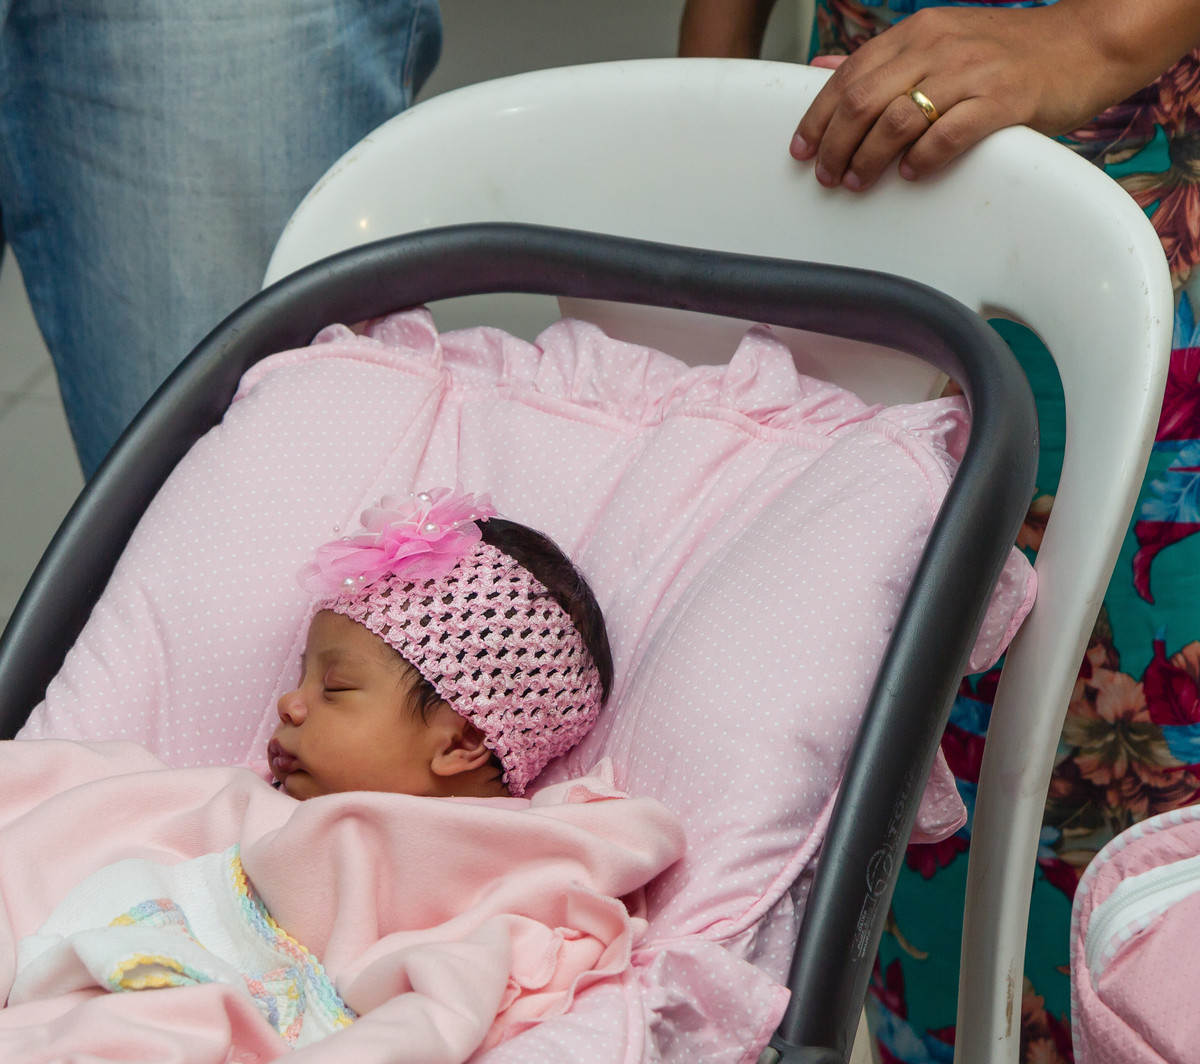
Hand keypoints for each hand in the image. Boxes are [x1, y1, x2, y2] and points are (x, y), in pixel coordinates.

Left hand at [790, 5, 1109, 190]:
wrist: (1085, 43)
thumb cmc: (1008, 52)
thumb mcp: (939, 43)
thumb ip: (884, 61)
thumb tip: (822, 70)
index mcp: (917, 32)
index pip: (848, 74)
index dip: (817, 117)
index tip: (800, 151)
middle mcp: (938, 45)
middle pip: (862, 100)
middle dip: (835, 145)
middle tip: (827, 177)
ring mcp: (971, 71)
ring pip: (896, 120)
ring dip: (868, 159)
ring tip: (858, 182)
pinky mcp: (1003, 100)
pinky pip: (947, 135)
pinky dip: (921, 160)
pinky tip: (909, 174)